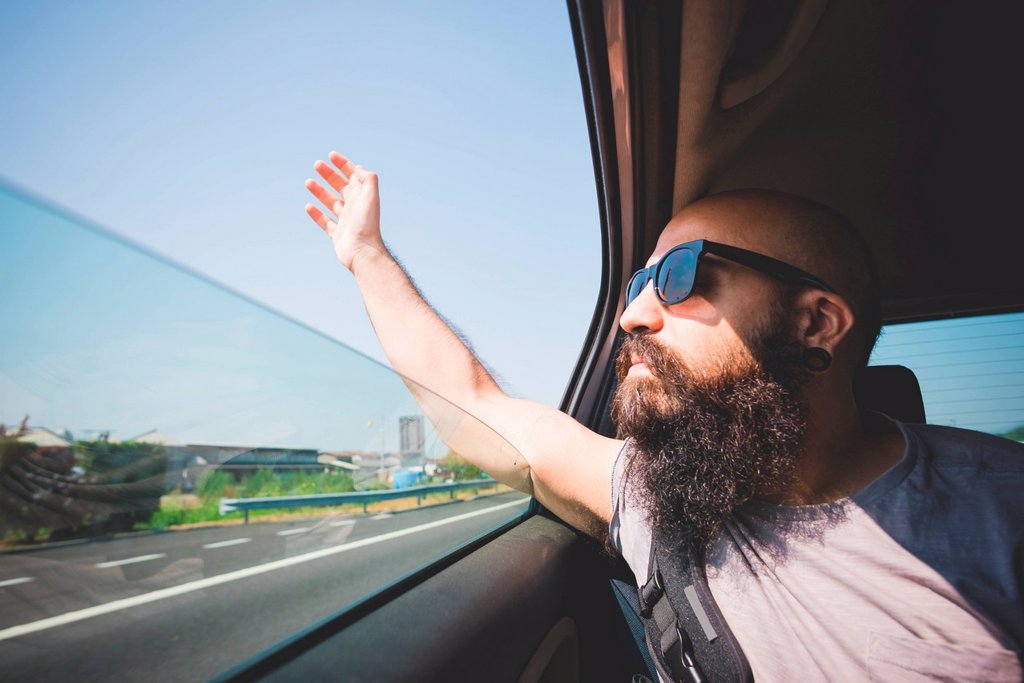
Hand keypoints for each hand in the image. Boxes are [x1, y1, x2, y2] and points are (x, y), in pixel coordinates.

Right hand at [304, 151, 383, 271]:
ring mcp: (346, 220)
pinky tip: (308, 206)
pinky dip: (317, 214)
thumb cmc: (367, 224)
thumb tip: (357, 168)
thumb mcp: (370, 196)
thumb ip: (367, 179)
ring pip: (331, 202)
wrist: (363, 251)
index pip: (353, 176)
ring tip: (308, 182)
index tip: (331, 155)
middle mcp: (354, 207)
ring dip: (320, 191)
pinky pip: (325, 222)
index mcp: (362, 197)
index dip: (343, 164)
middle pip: (341, 186)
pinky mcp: (337, 234)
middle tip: (317, 164)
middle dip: (329, 174)